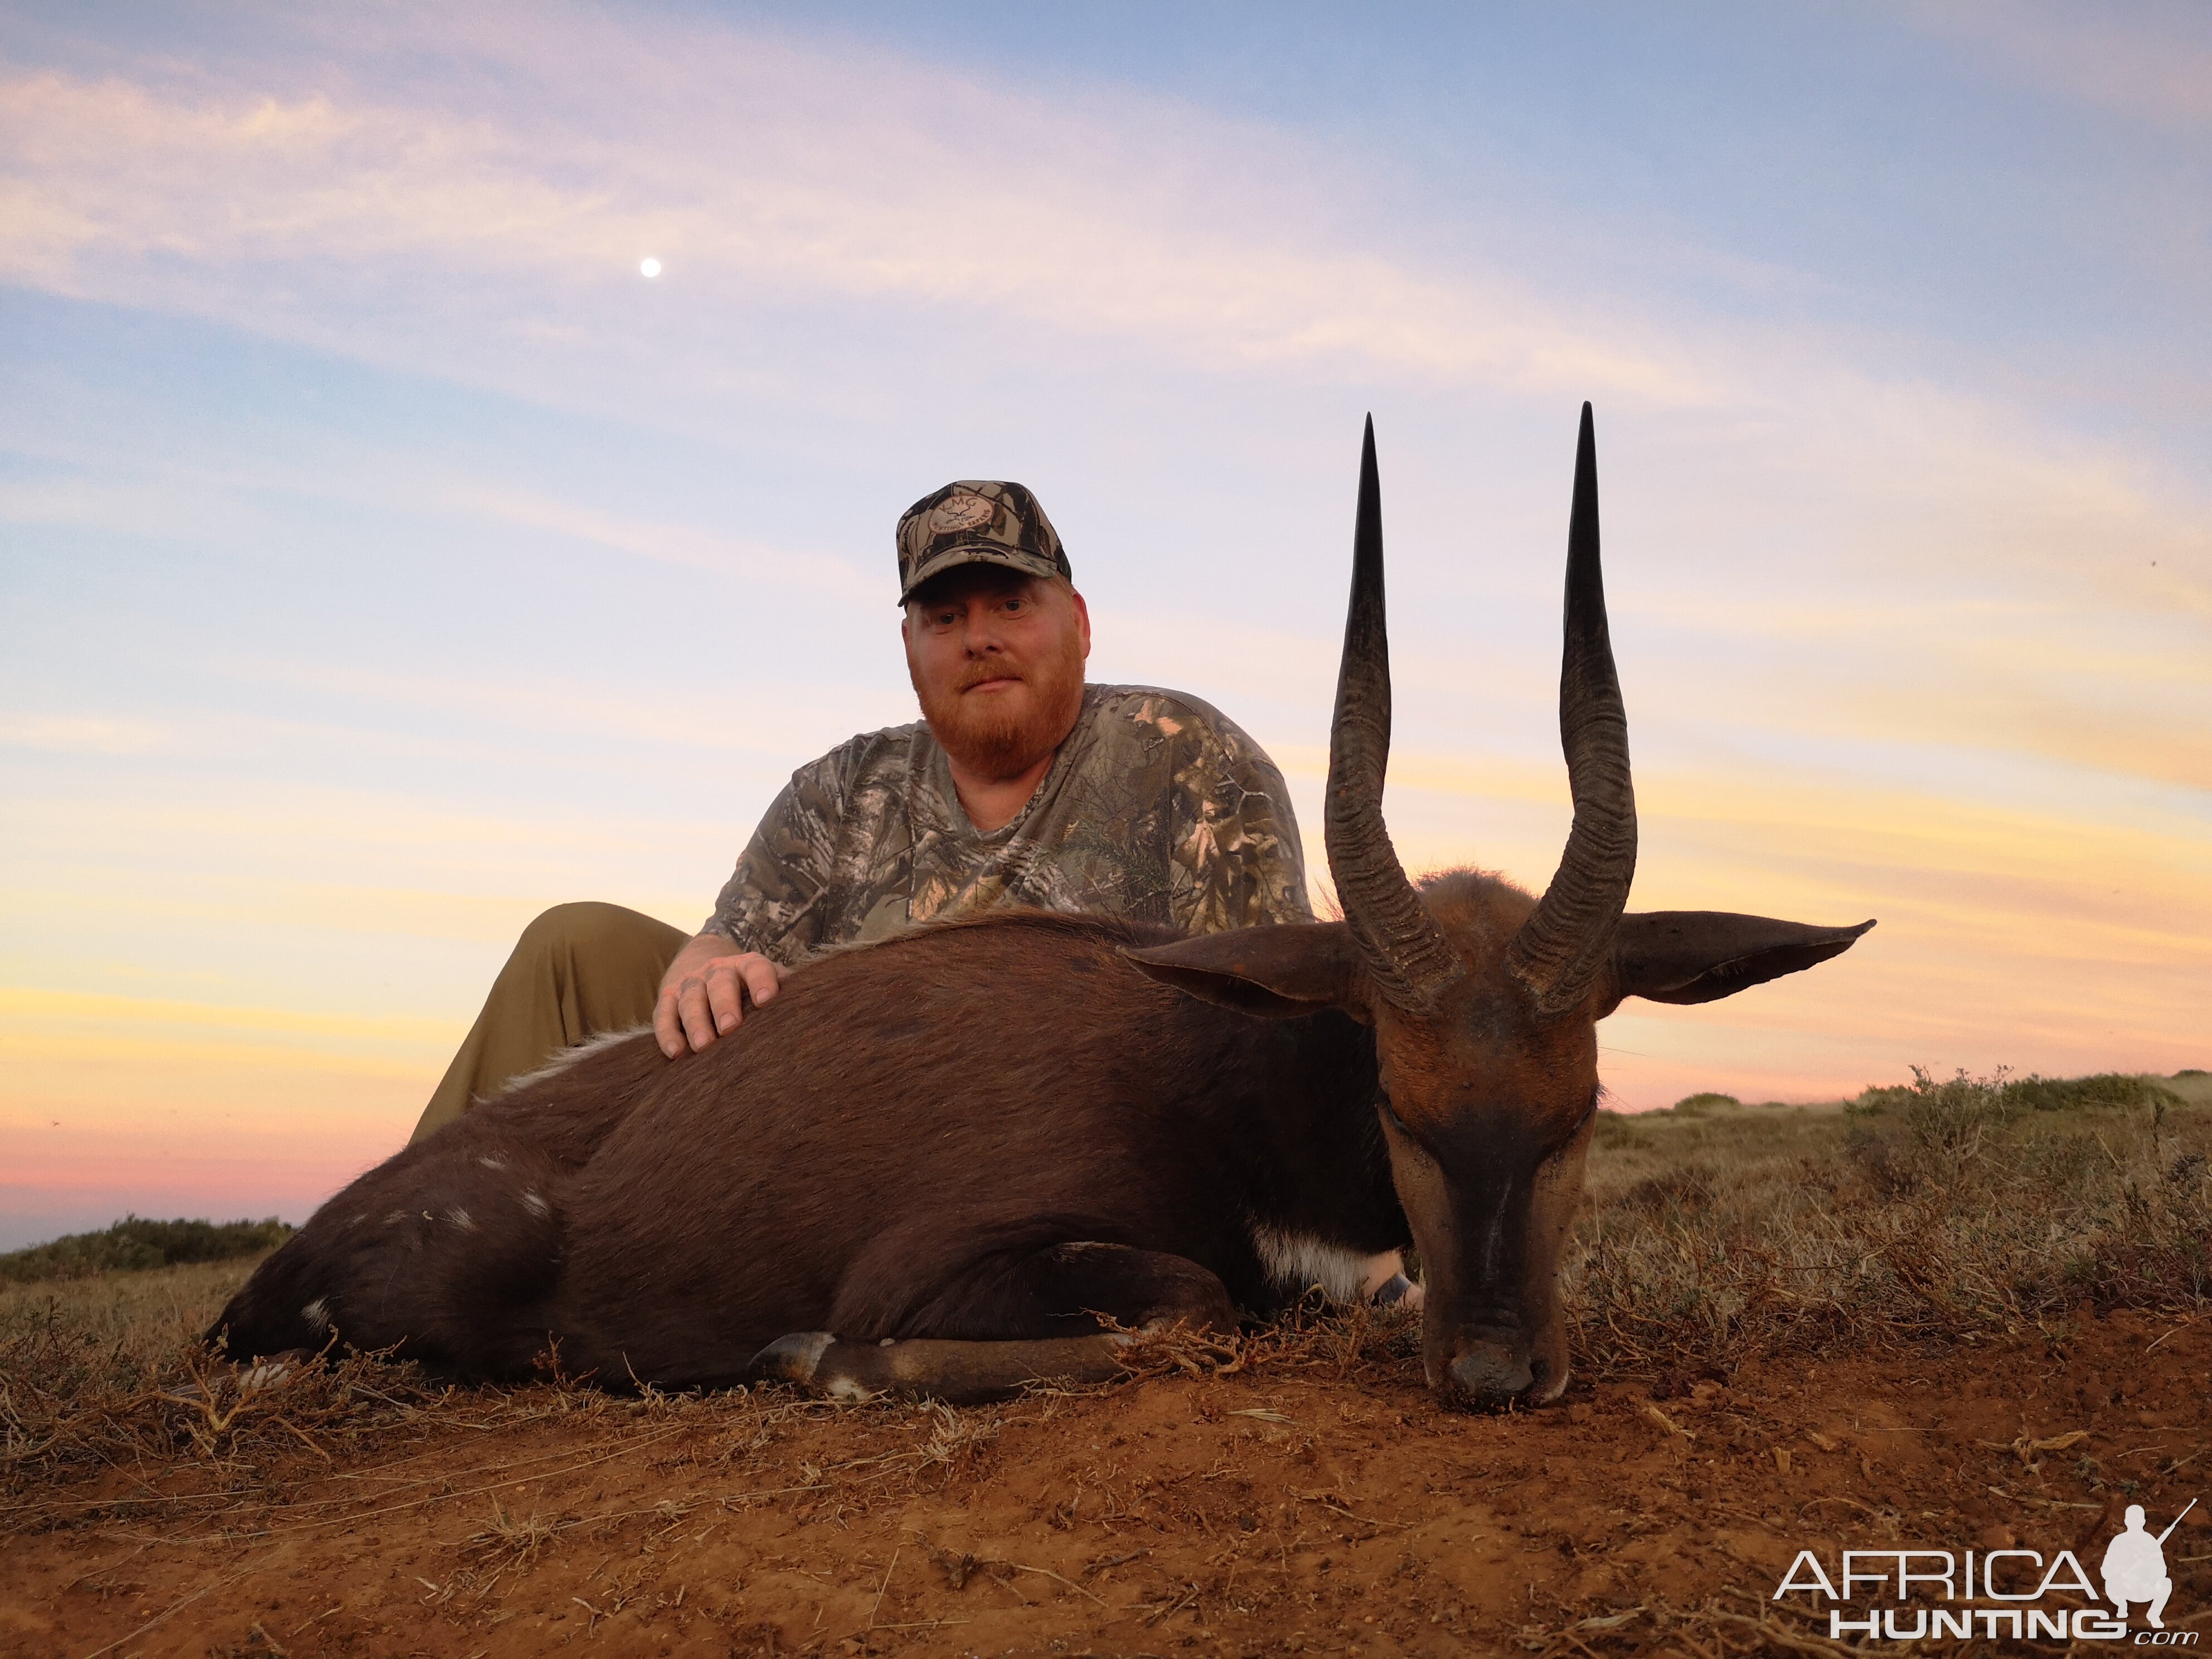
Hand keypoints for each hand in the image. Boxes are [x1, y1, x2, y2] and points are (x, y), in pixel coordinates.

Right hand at [654, 936, 784, 1057]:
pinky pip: (663, 1014)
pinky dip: (667, 1033)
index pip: (756, 968)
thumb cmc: (749, 987)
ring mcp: (690, 983)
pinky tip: (675, 1053)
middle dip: (724, 1004)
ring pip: (689, 998)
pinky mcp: (667, 998)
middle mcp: (718, 970)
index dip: (762, 982)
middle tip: (730, 1029)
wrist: (703, 961)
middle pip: (719, 983)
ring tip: (703, 1046)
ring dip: (695, 1022)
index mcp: (748, 965)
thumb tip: (824, 1014)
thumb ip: (789, 995)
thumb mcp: (769, 983)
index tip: (768, 1001)